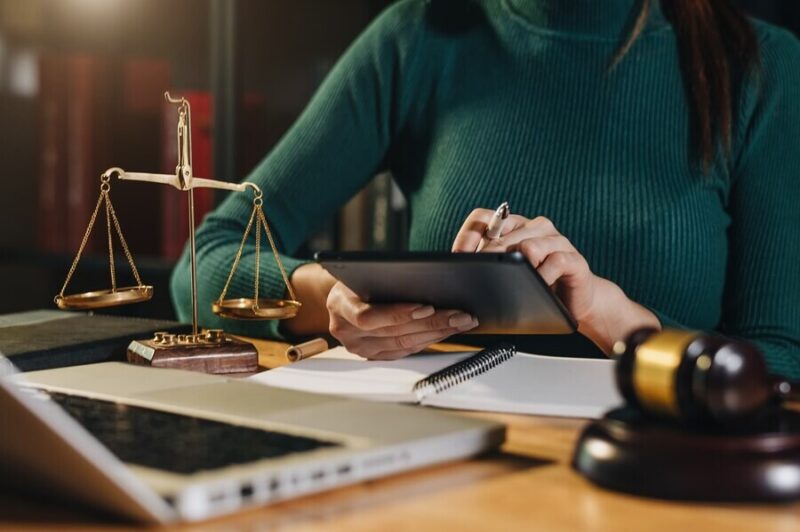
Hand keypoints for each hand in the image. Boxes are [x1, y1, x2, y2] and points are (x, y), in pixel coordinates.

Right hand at [326, 281, 478, 359]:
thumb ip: (388, 278)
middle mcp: (346, 331)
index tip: (427, 307)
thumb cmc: (358, 279)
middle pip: (395, 332)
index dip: (399, 313)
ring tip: (461, 322)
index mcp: (340, 306)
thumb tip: (427, 279)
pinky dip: (429, 340)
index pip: (369, 317)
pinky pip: (405, 350)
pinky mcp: (374, 356)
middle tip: (460, 315)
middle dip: (432, 323)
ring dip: (437, 333)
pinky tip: (446, 330)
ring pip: (404, 343)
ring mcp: (360, 347)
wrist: (343, 297)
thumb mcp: (365, 271)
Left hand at [452, 209, 659, 353]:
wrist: (576, 302)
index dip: (467, 235)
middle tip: (478, 277)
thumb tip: (458, 271)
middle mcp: (536, 227)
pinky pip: (555, 262)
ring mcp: (557, 241)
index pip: (483, 217)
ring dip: (516, 267)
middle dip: (486, 259)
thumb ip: (488, 266)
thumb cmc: (537, 287)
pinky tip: (538, 287)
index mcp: (515, 226)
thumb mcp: (509, 274)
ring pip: (528, 246)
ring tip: (511, 283)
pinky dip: (542, 277)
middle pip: (502, 236)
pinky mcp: (574, 259)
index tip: (457, 257)